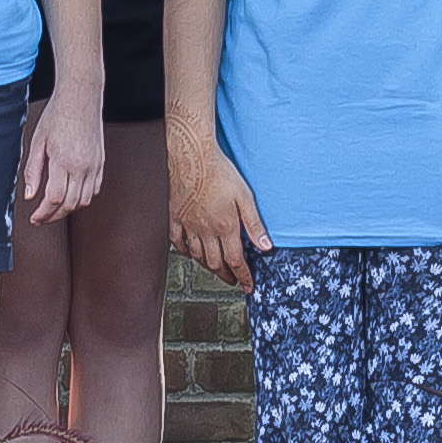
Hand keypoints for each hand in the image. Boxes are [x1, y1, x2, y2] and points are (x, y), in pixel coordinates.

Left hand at [18, 82, 107, 225]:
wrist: (81, 98)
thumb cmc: (57, 116)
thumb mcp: (38, 142)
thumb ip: (33, 171)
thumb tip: (30, 196)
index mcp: (64, 161)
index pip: (54, 198)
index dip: (43, 213)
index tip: (34, 218)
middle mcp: (83, 166)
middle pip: (70, 205)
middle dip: (54, 216)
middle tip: (41, 219)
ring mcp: (95, 165)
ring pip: (84, 201)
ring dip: (68, 209)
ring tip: (54, 209)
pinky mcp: (101, 163)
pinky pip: (94, 190)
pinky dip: (82, 199)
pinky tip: (70, 196)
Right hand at [170, 134, 268, 289]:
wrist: (192, 156)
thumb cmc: (220, 172)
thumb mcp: (245, 196)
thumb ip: (254, 224)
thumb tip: (266, 246)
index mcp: (225, 226)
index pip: (236, 260)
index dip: (243, 276)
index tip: (248, 286)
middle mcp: (205, 230)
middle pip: (215, 262)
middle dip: (226, 275)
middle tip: (233, 280)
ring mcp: (188, 224)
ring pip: (197, 256)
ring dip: (208, 266)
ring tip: (216, 270)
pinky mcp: (175, 216)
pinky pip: (177, 241)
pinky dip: (185, 251)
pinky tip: (190, 253)